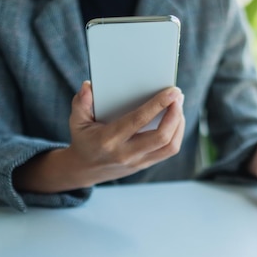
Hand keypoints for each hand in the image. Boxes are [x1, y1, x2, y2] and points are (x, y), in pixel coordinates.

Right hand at [13, 81, 184, 192]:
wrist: (85, 170)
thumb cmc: (83, 140)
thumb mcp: (77, 121)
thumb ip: (81, 103)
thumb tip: (88, 86)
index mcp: (109, 140)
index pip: (139, 120)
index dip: (158, 104)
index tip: (172, 91)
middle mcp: (126, 153)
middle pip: (161, 136)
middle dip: (175, 114)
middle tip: (178, 96)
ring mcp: (138, 162)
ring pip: (170, 146)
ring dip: (179, 125)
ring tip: (179, 107)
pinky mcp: (145, 164)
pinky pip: (168, 151)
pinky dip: (176, 134)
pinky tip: (176, 120)